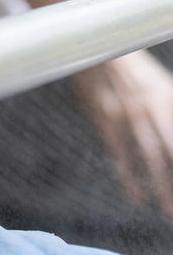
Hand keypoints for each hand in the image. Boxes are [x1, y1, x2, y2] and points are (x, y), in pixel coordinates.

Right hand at [71, 50, 172, 215]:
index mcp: (166, 96)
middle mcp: (150, 105)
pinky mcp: (104, 116)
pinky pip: (119, 152)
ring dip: (161, 187)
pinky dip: (128, 176)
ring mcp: (126, 111)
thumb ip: (167, 107)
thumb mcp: (158, 84)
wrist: (90, 42)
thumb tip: (167, 139)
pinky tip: (136, 195)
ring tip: (167, 212)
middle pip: (170, 153)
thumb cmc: (129, 66)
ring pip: (150, 157)